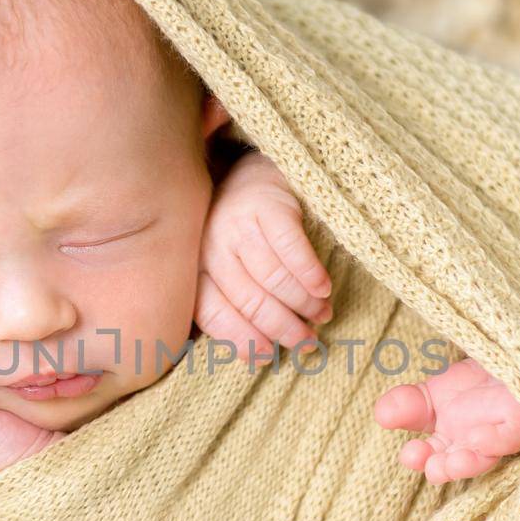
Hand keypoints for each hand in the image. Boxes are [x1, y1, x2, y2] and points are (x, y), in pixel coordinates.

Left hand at [196, 149, 332, 363]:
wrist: (256, 163)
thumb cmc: (244, 227)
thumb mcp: (225, 263)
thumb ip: (233, 302)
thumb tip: (258, 356)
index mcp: (196, 267)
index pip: (214, 314)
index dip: (242, 340)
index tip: (268, 357)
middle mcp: (211, 245)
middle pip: (248, 300)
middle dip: (281, 328)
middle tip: (306, 343)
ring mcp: (237, 222)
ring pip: (271, 278)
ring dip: (301, 304)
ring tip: (321, 316)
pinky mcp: (267, 204)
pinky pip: (290, 248)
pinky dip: (309, 273)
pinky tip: (323, 288)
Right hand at [373, 355, 519, 484]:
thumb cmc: (485, 368)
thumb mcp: (439, 383)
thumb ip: (410, 401)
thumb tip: (380, 415)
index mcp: (449, 431)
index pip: (429, 450)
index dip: (418, 456)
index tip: (410, 453)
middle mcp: (474, 437)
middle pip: (455, 460)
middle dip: (440, 467)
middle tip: (430, 466)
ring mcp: (500, 430)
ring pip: (483, 455)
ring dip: (465, 463)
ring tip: (451, 463)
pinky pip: (511, 434)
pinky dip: (494, 441)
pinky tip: (478, 438)